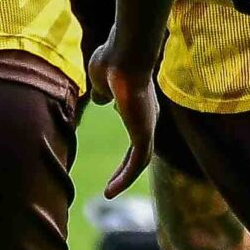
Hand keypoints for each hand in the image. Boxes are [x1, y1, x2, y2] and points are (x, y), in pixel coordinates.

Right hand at [86, 41, 158, 197]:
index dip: (126, 151)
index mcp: (138, 107)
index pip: (136, 135)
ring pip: (140, 161)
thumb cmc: (112, 61)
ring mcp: (148, 126)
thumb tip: (101, 99)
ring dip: (125, 178)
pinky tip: (111, 191)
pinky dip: (125, 178)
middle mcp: (147, 118)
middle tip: (112, 187)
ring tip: (110, 193)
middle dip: (126, 170)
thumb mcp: (101, 80)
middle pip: (140, 152)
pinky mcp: (144, 134)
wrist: (124, 56)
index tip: (115, 164)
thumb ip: (102, 92)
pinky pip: (137, 164)